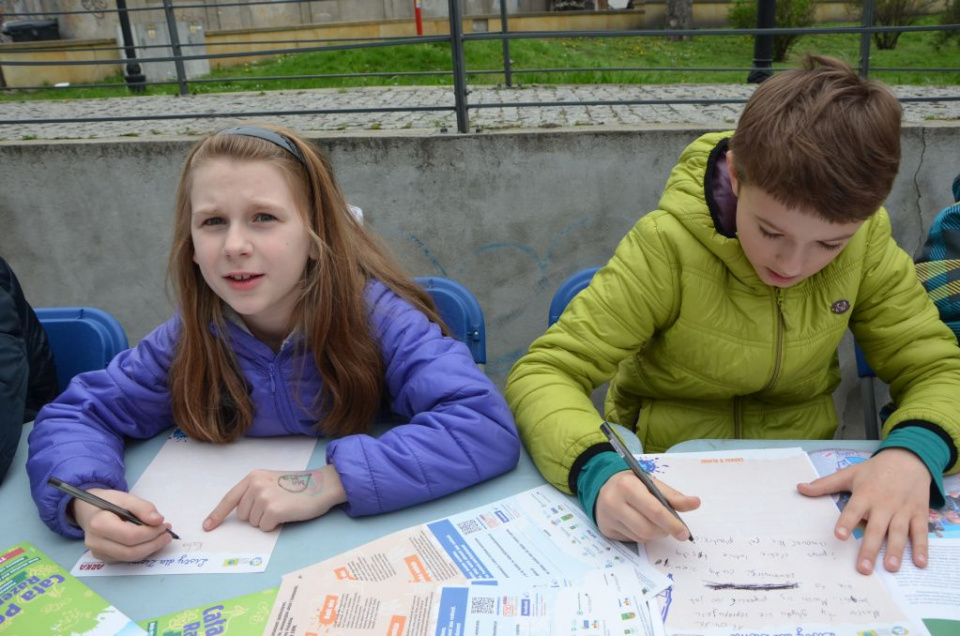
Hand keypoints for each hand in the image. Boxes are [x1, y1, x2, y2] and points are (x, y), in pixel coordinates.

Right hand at [71, 489, 172, 562]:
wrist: (89, 510)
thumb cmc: (108, 502)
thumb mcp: (126, 498)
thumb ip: (143, 508)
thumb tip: (158, 521)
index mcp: (99, 525)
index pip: (130, 536)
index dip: (151, 533)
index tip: (164, 525)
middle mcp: (96, 542)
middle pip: (130, 551)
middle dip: (154, 544)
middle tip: (168, 534)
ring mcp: (98, 553)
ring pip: (130, 558)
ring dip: (150, 549)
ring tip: (162, 537)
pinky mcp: (103, 558)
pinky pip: (126, 559)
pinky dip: (142, 552)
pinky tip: (150, 542)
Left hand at [204, 465, 346, 532]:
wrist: (321, 484)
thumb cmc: (298, 486)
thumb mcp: (272, 481)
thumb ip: (254, 491)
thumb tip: (242, 512)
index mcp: (253, 477)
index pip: (230, 498)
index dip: (217, 514)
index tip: (207, 526)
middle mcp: (256, 485)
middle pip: (242, 515)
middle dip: (255, 515)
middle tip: (275, 505)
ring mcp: (264, 497)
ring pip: (253, 523)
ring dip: (266, 520)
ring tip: (283, 508)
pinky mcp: (274, 510)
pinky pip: (264, 528)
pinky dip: (274, 525)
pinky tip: (286, 514)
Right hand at [595, 470, 699, 542]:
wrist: (602, 485)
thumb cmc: (632, 483)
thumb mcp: (651, 483)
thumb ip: (673, 496)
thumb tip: (696, 503)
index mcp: (627, 485)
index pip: (654, 510)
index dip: (672, 523)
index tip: (685, 533)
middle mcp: (614, 502)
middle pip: (647, 528)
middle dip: (664, 531)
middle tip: (672, 528)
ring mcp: (607, 518)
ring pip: (640, 537)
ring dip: (654, 533)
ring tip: (654, 522)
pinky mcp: (606, 530)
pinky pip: (632, 540)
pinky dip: (641, 535)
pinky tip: (638, 523)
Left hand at [797, 448, 930, 574]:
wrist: (909, 459)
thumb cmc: (874, 470)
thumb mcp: (849, 474)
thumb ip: (824, 484)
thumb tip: (799, 489)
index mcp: (865, 494)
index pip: (853, 510)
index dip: (846, 522)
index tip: (840, 536)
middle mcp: (884, 504)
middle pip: (876, 528)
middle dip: (869, 549)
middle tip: (863, 568)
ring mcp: (903, 510)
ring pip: (898, 532)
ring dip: (895, 550)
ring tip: (890, 568)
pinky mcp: (919, 514)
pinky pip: (920, 532)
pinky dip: (922, 547)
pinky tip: (920, 563)